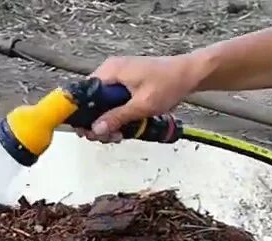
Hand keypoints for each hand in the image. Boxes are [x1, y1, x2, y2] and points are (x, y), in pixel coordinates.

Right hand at [76, 53, 211, 141]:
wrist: (190, 74)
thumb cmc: (169, 83)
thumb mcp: (142, 105)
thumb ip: (118, 117)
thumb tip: (96, 129)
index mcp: (110, 71)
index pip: (83, 93)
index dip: (82, 115)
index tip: (88, 131)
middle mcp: (110, 71)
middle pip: (91, 101)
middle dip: (98, 123)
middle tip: (109, 138)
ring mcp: (118, 77)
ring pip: (102, 104)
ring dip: (108, 122)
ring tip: (119, 135)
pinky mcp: (126, 83)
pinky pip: (113, 102)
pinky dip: (117, 115)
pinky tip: (125, 126)